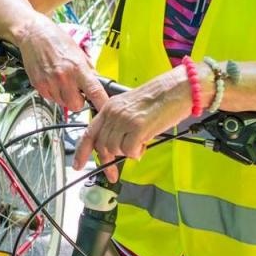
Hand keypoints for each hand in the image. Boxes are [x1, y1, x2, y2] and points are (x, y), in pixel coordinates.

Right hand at [13, 21, 107, 114]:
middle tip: (77, 91)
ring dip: (64, 97)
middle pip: (76, 106)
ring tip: (62, 81)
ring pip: (62, 103)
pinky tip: (52, 80)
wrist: (34, 34)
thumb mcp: (78, 52)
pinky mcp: (38, 85)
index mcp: (77, 67)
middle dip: (78, 101)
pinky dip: (53, 93)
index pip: (94, 91)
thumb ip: (88, 70)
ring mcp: (49, 82)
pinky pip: (50, 98)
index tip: (106, 109)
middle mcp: (63, 76)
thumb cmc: (56, 39)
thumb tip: (98, 84)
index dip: (102, 103)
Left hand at [72, 70, 192, 179]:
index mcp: (109, 107)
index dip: (82, 152)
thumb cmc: (159, 97)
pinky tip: (144, 144)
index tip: (79, 164)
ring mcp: (125, 120)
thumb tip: (114, 146)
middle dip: (109, 160)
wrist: (176, 89)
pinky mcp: (138, 128)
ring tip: (140, 143)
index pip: (89, 133)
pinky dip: (137, 152)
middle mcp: (114, 113)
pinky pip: (130, 151)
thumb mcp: (130, 107)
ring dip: (127, 152)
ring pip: (115, 150)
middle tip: (118, 166)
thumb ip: (118, 124)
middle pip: (102, 146)